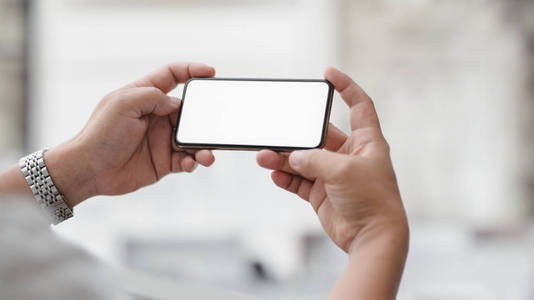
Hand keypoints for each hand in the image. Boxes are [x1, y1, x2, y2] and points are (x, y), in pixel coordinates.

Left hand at [45, 63, 215, 206]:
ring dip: (203, 145)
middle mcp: (156, 116)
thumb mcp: (123, 104)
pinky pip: (187, 160)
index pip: (172, 76)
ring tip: (206, 154)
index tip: (210, 73)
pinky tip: (191, 163)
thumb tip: (177, 103)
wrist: (90, 170)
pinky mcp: (164, 161)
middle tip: (212, 126)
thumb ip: (152, 96)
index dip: (191, 71)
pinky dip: (194, 161)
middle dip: (203, 117)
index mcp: (145, 96)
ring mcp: (161, 139)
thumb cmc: (100, 134)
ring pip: (192, 138)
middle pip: (189, 111)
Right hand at [257, 67, 407, 252]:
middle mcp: (349, 156)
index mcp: (366, 142)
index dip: (346, 87)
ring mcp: (334, 175)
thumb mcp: (342, 171)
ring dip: (284, 159)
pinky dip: (286, 178)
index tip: (328, 73)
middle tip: (275, 132)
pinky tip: (274, 175)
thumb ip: (314, 160)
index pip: (359, 106)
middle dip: (296, 135)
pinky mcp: (322, 194)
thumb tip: (292, 158)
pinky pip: (299, 181)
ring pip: (303, 160)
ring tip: (264, 157)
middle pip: (318, 136)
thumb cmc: (371, 199)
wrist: (371, 237)